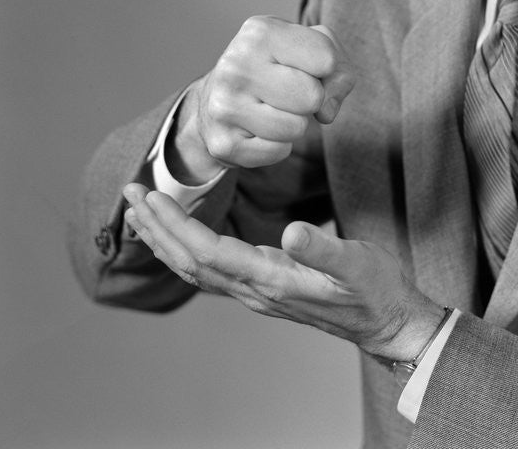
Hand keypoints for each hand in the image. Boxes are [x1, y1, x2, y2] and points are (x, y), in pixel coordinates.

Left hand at [122, 183, 444, 359]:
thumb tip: (292, 233)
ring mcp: (256, 293)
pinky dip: (185, 249)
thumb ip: (325, 248)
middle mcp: (255, 290)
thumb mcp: (358, 263)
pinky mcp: (263, 288)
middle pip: (190, 262)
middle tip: (129, 193)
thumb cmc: (376, 291)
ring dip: (165, 239)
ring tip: (141, 211)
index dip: (175, 225)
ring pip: (196, 269)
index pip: (208, 252)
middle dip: (156, 228)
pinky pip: (211, 271)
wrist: (388, 324)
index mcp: (272, 280)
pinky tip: (180, 235)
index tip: (151, 196)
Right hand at [169, 18, 354, 182]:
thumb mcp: (310, 50)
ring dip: (294, 123)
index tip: (303, 67)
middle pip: (313, 96)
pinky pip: (279, 151)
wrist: (213, 102)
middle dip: (310, 99)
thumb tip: (326, 112)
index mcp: (260, 32)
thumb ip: (339, 69)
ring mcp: (225, 106)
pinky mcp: (224, 144)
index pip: (326, 59)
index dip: (326, 68)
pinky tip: (257, 128)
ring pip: (297, 128)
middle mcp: (236, 65)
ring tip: (270, 109)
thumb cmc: (275, 69)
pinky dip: (277, 145)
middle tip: (286, 91)